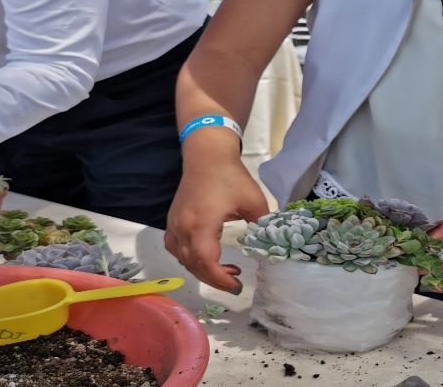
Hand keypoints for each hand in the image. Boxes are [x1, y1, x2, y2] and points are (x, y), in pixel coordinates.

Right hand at [164, 159, 267, 293]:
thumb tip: (270, 245)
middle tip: (236, 280)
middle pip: (193, 265)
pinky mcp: (172, 222)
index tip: (237, 285)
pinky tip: (206, 256)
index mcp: (201, 224)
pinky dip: (190, 258)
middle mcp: (182, 228)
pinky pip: (176, 249)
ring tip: (226, 269)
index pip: (205, 262)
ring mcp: (174, 225)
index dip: (220, 279)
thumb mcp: (253, 201)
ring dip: (203, 269)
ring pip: (183, 259)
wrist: (207, 156)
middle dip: (215, 278)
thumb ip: (261, 225)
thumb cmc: (230, 177)